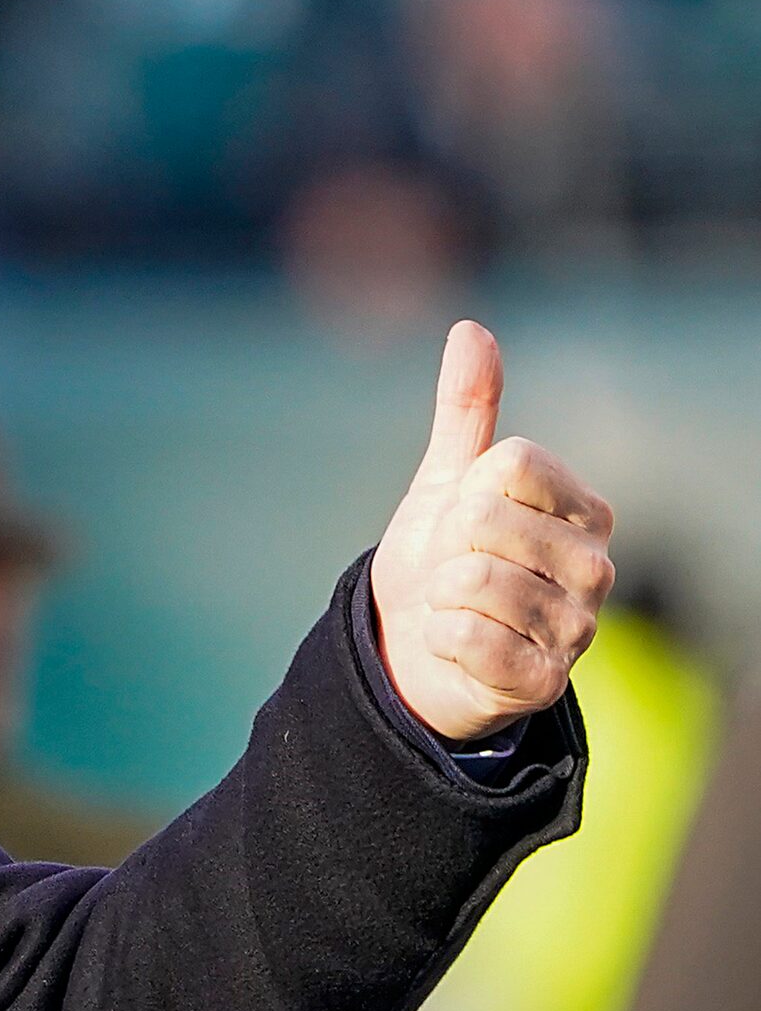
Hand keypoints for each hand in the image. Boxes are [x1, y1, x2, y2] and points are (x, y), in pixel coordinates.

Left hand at [369, 321, 615, 742]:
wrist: (414, 651)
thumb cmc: (443, 560)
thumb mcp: (446, 482)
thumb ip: (467, 409)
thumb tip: (470, 329)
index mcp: (585, 510)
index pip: (512, 464)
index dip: (463, 492)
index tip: (462, 521)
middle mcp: (596, 566)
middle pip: (485, 521)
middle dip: (444, 548)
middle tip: (452, 573)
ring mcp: (578, 627)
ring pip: (472, 581)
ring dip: (439, 597)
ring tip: (454, 610)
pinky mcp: (544, 682)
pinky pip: (467, 638)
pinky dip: (441, 639)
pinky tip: (456, 646)